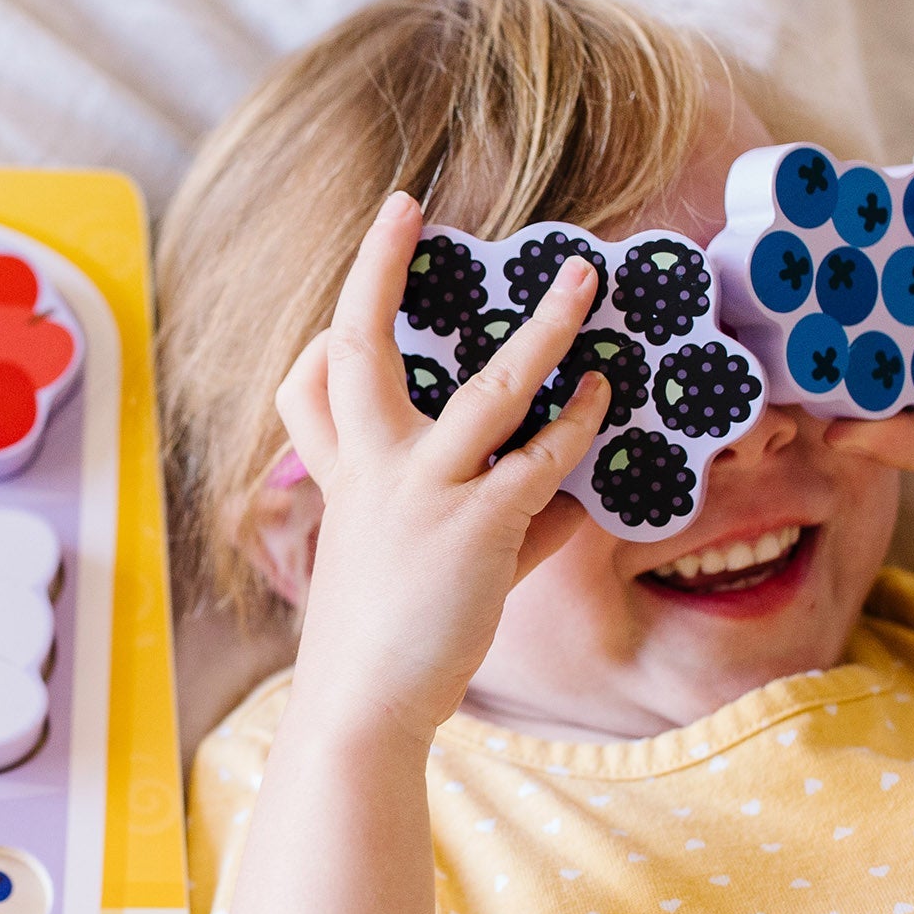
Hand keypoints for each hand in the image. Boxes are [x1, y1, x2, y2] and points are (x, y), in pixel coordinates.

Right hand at [276, 191, 609, 744]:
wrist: (363, 708)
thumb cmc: (388, 640)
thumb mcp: (416, 565)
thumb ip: (496, 520)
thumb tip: (572, 496)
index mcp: (344, 475)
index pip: (310, 379)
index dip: (329, 319)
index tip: (361, 269)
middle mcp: (372, 469)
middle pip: (357, 344)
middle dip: (376, 266)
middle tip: (403, 205)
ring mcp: (421, 492)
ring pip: (489, 387)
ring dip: (544, 328)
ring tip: (582, 281)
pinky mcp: (474, 528)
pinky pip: (541, 461)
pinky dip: (579, 427)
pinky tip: (603, 399)